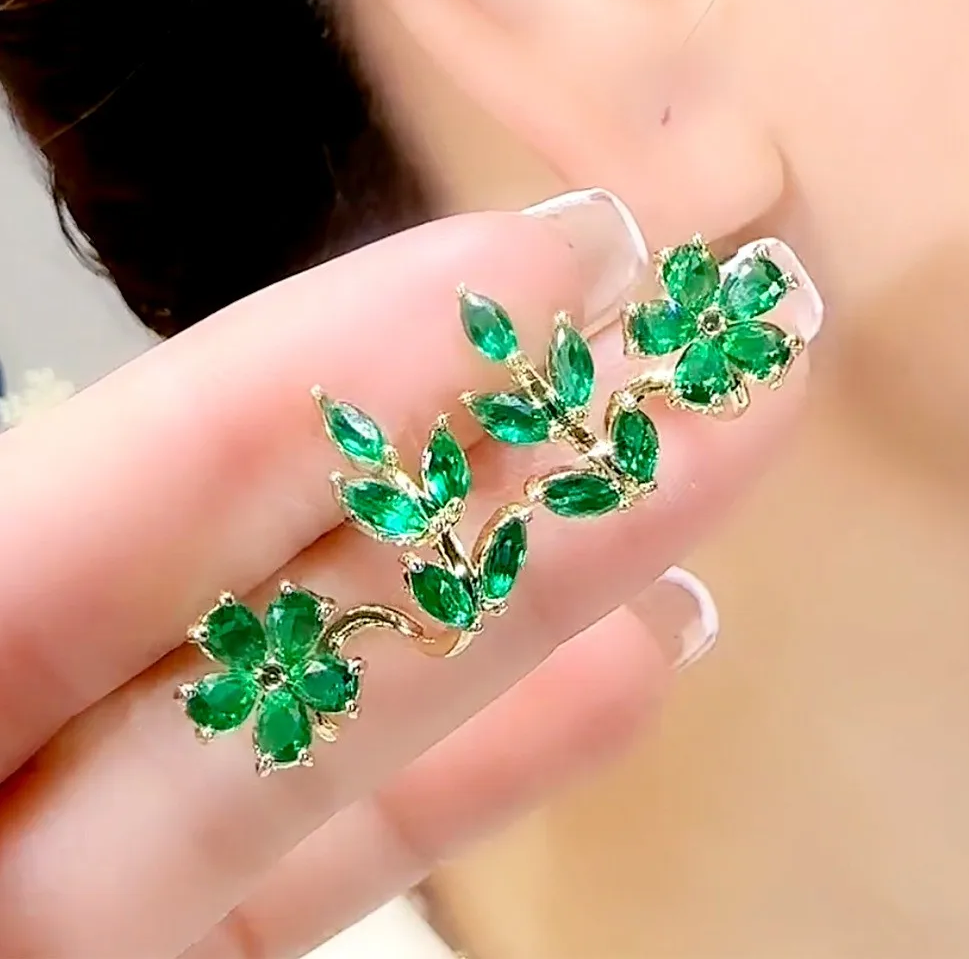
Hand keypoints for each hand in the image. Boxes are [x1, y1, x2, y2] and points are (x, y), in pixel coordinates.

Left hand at [0, 195, 806, 957]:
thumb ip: (63, 562)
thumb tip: (298, 431)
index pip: (149, 468)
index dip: (343, 368)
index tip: (534, 270)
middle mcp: (20, 733)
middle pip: (288, 565)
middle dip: (499, 454)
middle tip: (681, 343)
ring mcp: (109, 857)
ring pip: (345, 706)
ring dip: (543, 593)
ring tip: (707, 469)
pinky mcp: (186, 951)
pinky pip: (343, 847)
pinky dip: (484, 771)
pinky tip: (625, 671)